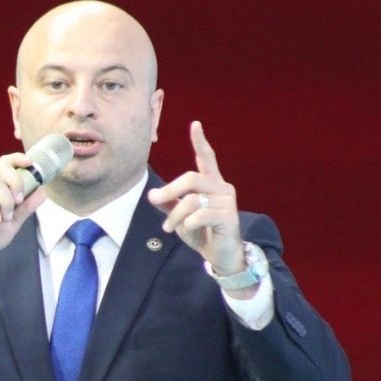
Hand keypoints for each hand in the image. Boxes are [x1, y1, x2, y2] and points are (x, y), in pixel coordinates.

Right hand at [0, 152, 46, 277]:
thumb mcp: (13, 223)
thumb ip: (26, 208)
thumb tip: (43, 192)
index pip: (7, 164)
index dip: (18, 160)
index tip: (30, 164)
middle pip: (3, 167)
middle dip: (16, 182)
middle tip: (19, 201)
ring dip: (5, 202)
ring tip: (4, 218)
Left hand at [147, 121, 245, 274]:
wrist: (220, 256)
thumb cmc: (202, 232)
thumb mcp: (180, 217)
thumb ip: (168, 204)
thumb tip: (152, 195)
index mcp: (211, 183)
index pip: (207, 158)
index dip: (200, 142)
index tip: (195, 124)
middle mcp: (221, 187)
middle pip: (191, 178)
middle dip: (169, 190)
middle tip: (154, 200)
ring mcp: (227, 201)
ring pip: (191, 200)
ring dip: (175, 216)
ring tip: (170, 228)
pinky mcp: (228, 216)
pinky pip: (199, 216)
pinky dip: (187, 225)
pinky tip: (187, 231)